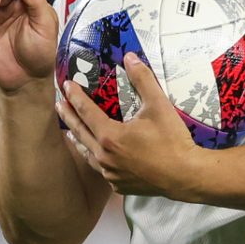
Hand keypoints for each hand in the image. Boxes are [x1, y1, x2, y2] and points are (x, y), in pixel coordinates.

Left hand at [55, 55, 203, 199]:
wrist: (185, 176)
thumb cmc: (172, 142)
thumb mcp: (158, 106)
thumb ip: (143, 79)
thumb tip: (130, 58)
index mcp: (110, 137)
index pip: (86, 112)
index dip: (75, 97)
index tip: (66, 86)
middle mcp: (105, 157)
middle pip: (80, 133)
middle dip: (68, 117)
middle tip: (59, 105)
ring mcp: (111, 174)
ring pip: (88, 154)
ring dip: (79, 140)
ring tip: (71, 132)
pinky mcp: (119, 186)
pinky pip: (102, 170)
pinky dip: (96, 159)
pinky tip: (97, 155)